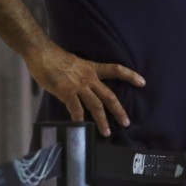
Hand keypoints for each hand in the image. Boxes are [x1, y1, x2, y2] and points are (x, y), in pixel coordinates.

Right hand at [25, 43, 144, 137]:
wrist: (42, 53)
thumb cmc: (56, 58)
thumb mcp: (76, 64)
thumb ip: (83, 77)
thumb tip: (84, 90)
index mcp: (93, 68)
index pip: (116, 70)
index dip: (130, 75)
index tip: (142, 82)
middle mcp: (89, 78)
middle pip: (109, 95)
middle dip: (119, 110)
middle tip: (126, 122)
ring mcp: (79, 86)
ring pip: (96, 106)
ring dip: (102, 120)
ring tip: (107, 132)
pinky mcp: (66, 92)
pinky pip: (76, 109)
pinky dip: (79, 120)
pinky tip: (81, 128)